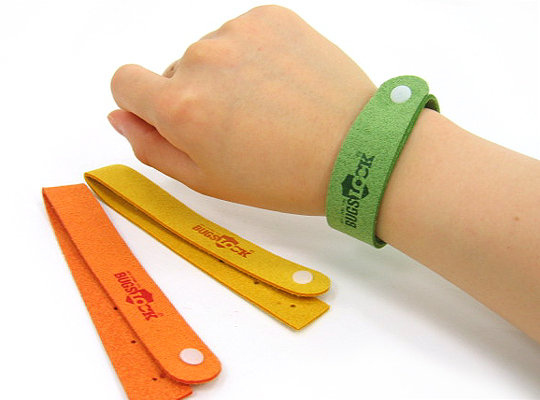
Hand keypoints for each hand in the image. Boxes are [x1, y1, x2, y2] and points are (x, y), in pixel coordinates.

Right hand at [109, 5, 375, 214]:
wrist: (355, 149)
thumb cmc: (284, 176)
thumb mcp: (207, 180)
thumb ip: (152, 147)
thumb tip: (121, 117)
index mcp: (180, 107)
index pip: (124, 82)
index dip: (142, 102)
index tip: (171, 117)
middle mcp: (202, 60)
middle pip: (174, 70)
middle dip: (195, 96)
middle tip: (241, 127)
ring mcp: (238, 32)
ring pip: (210, 53)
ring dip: (227, 75)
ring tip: (268, 107)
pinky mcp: (271, 17)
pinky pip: (242, 35)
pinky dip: (254, 56)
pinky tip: (282, 84)